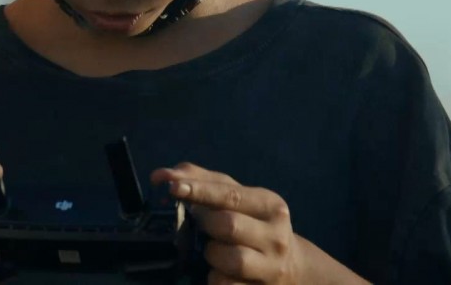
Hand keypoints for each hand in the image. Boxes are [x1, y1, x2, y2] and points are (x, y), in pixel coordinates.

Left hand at [151, 163, 368, 284]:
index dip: (199, 190)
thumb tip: (160, 175)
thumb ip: (199, 180)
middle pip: (228, 225)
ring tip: (212, 250)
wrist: (290, 266)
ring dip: (211, 254)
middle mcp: (276, 235)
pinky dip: (214, 278)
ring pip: (232, 258)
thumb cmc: (251, 223)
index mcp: (269, 205)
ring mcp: (273, 267)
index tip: (173, 187)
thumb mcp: (234, 197)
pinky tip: (218, 271)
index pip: (230, 195)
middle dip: (205, 224)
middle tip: (199, 225)